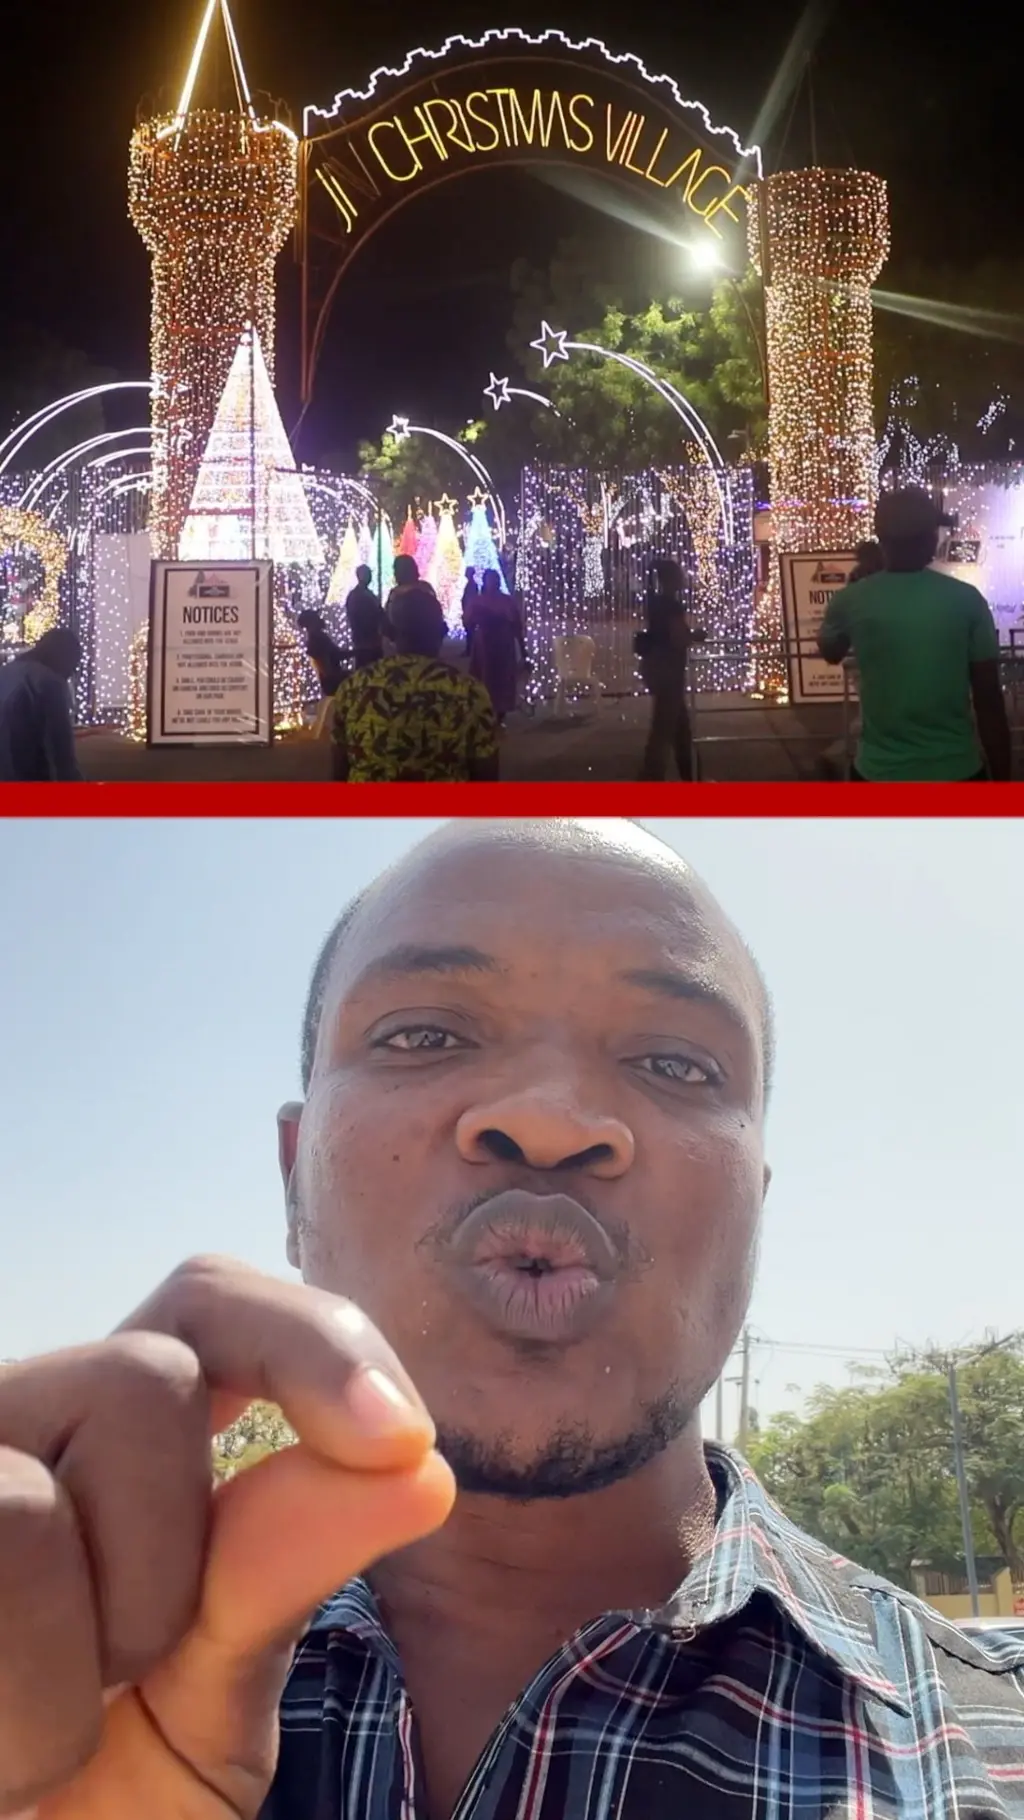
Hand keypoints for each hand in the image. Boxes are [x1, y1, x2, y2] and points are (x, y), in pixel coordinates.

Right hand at [0, 1257, 454, 1818]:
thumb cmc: (95, 1808)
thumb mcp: (208, 1700)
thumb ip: (283, 1571)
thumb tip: (422, 1466)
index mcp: (105, 1440)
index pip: (208, 1302)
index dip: (310, 1339)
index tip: (400, 1439)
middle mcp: (14, 1427)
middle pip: (143, 1380)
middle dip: (169, 1561)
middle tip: (122, 1677)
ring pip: (30, 1503)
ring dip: (77, 1661)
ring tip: (38, 1741)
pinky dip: (26, 1718)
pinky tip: (0, 1763)